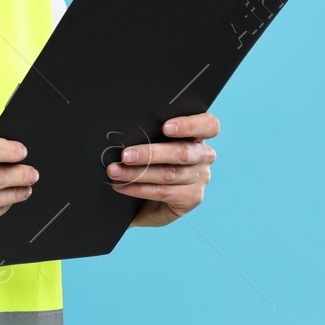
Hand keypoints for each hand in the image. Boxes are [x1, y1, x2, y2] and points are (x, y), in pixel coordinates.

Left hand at [108, 113, 218, 227]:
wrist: (146, 199)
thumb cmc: (149, 162)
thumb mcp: (152, 144)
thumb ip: (150, 135)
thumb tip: (125, 131)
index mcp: (198, 136)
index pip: (208, 125)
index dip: (189, 125)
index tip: (166, 127)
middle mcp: (203, 156)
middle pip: (182, 152)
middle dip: (150, 153)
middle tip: (125, 155)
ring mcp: (200, 178)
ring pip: (168, 174)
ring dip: (137, 173)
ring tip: (115, 171)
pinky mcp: (192, 198)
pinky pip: (163, 192)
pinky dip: (138, 189)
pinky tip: (122, 186)